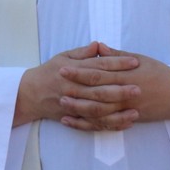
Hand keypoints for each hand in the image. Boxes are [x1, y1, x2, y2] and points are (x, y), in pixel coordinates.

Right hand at [13, 42, 140, 129]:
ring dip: (118, 110)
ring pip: (98, 109)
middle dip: (120, 89)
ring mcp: (73, 104)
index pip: (98, 66)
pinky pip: (94, 123)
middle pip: (99, 89)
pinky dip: (110, 124)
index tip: (135, 61)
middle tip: (140, 87)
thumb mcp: (62, 57)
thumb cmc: (48, 72)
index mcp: (72, 70)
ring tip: (136, 109)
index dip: (117, 63)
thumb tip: (99, 45)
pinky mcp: (74, 117)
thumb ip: (82, 53)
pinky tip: (125, 123)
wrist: (30, 94)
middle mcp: (73, 88)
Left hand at [66, 43, 169, 125]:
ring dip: (79, 108)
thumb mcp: (140, 59)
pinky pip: (105, 124)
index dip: (79, 72)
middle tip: (57, 86)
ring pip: (99, 111)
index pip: (98, 74)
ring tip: (63, 103)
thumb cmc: (160, 74)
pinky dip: (88, 124)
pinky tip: (73, 121)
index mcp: (126, 76)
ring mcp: (126, 109)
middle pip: (96, 93)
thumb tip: (98, 46)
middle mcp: (125, 93)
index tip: (62, 68)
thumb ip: (116, 55)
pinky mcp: (128, 119)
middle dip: (75, 90)